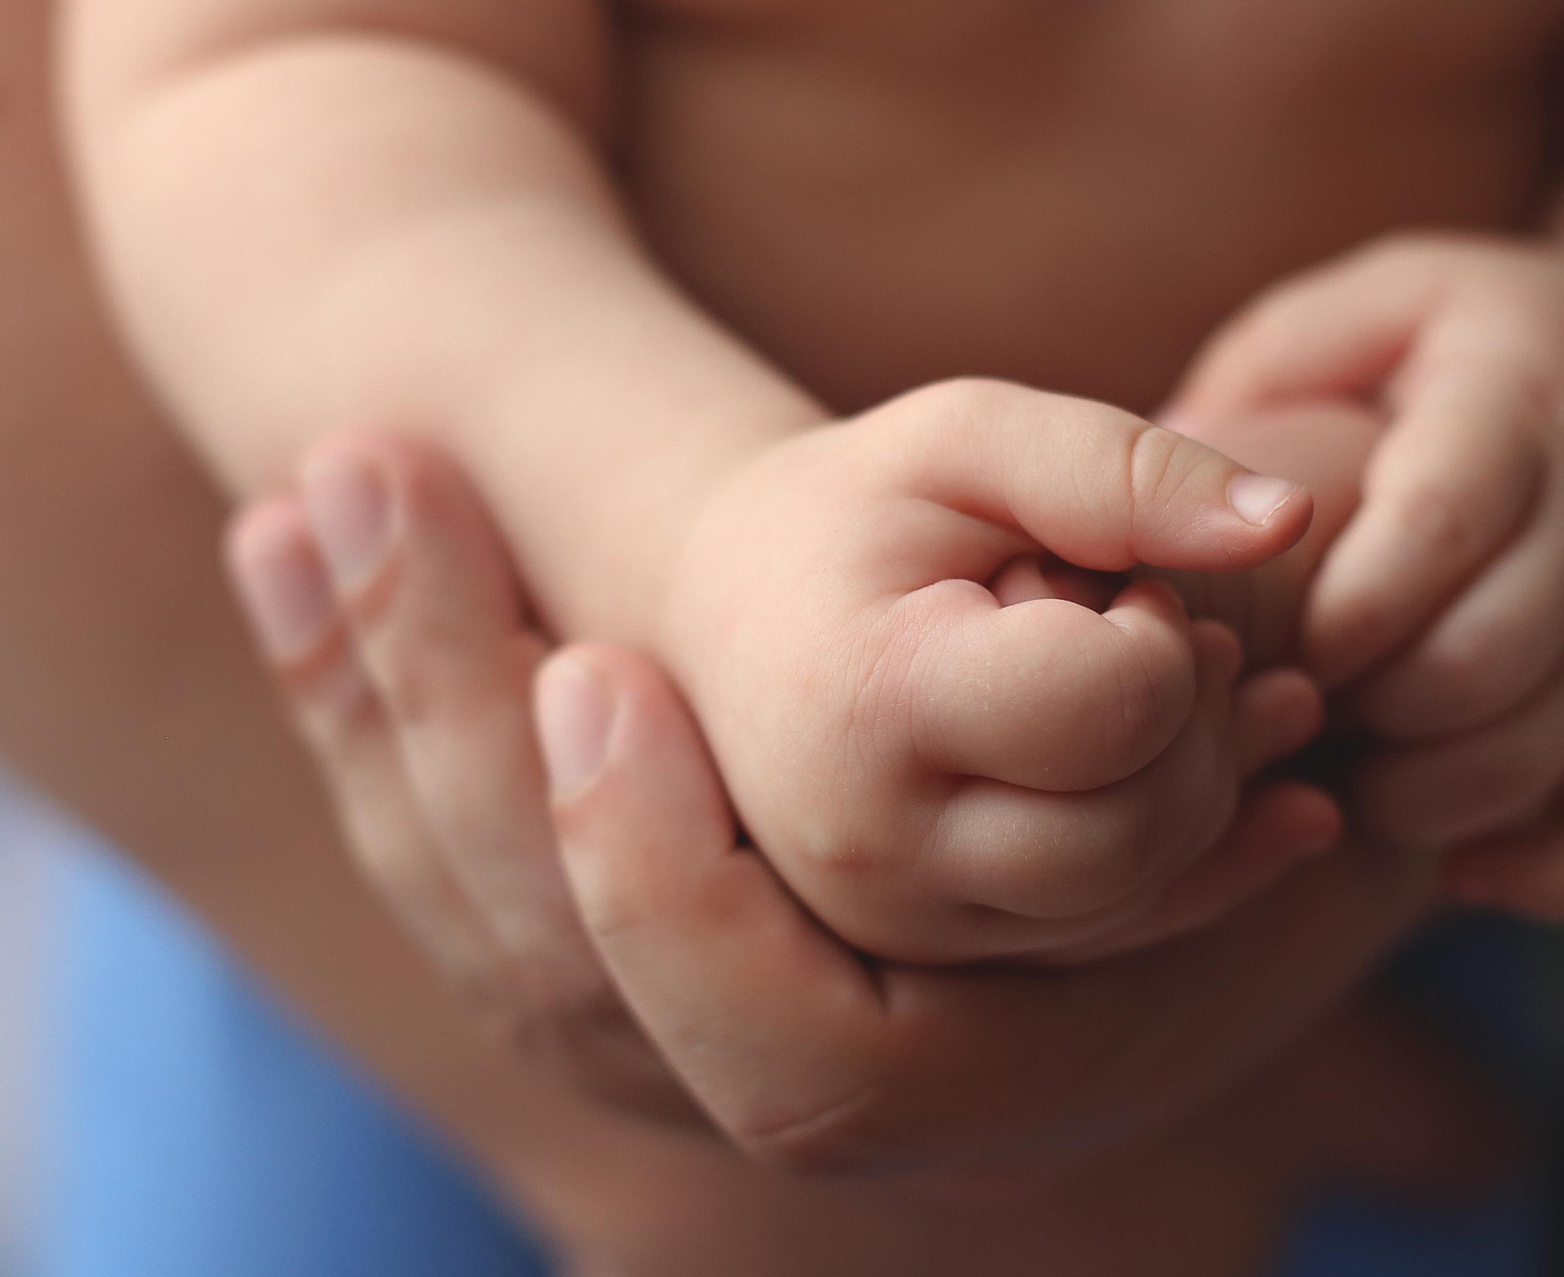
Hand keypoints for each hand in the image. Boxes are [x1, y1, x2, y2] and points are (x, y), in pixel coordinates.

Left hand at [226, 433, 1492, 1185]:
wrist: (1092, 773)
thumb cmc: (1180, 728)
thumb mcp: (1215, 690)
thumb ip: (1204, 639)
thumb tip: (1280, 542)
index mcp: (948, 1066)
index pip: (758, 1044)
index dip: (663, 882)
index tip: (607, 671)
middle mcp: (770, 1072)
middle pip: (543, 962)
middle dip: (441, 719)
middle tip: (380, 490)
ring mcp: (646, 1006)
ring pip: (449, 901)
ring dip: (356, 691)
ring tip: (299, 491)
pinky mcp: (568, 913)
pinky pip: (417, 840)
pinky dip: (338, 687)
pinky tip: (283, 532)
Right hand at [656, 377, 1340, 963]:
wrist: (737, 615)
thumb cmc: (862, 506)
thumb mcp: (970, 436)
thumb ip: (1125, 467)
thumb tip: (1293, 520)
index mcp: (869, 710)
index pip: (1115, 705)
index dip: (1155, 626)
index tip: (1100, 573)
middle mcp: (879, 854)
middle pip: (1145, 823)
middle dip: (1189, 711)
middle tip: (1140, 621)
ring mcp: (913, 925)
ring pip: (1152, 883)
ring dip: (1200, 768)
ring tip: (1151, 668)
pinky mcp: (957, 953)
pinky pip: (1138, 925)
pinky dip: (1214, 838)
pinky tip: (1259, 756)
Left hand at [1173, 235, 1563, 918]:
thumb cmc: (1487, 340)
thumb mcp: (1389, 297)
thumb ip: (1274, 361)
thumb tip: (1161, 476)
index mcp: (1515, 408)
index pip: (1439, 521)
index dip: (1345, 600)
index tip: (1278, 629)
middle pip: (1489, 659)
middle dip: (1367, 706)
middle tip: (1293, 699)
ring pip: (1535, 752)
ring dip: (1419, 791)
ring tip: (1340, 765)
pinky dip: (1541, 869)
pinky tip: (1458, 866)